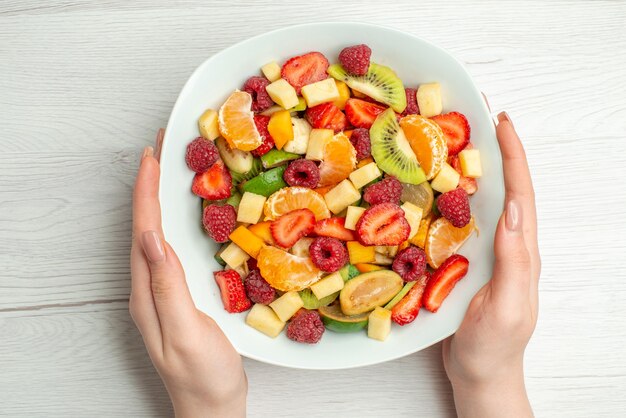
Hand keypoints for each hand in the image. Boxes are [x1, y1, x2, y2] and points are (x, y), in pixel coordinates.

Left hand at [130, 130, 246, 417]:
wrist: (211, 406)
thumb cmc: (203, 376)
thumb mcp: (186, 332)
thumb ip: (168, 286)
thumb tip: (151, 237)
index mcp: (148, 291)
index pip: (144, 231)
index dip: (146, 192)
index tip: (153, 155)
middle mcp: (151, 286)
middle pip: (146, 226)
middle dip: (150, 185)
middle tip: (162, 149)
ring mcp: (165, 290)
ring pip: (158, 234)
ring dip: (161, 199)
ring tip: (171, 169)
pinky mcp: (181, 293)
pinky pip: (173, 247)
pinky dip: (176, 221)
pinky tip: (187, 214)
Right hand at [442, 112, 539, 416]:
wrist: (480, 375)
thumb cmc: (492, 348)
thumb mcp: (505, 307)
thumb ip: (515, 262)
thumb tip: (514, 210)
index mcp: (521, 252)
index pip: (521, 195)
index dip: (513, 156)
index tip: (501, 121)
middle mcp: (507, 246)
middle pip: (506, 188)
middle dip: (497, 150)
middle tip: (478, 116)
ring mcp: (487, 254)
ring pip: (485, 202)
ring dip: (475, 168)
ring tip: (456, 140)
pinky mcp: (468, 262)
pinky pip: (463, 222)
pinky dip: (454, 196)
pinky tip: (437, 188)